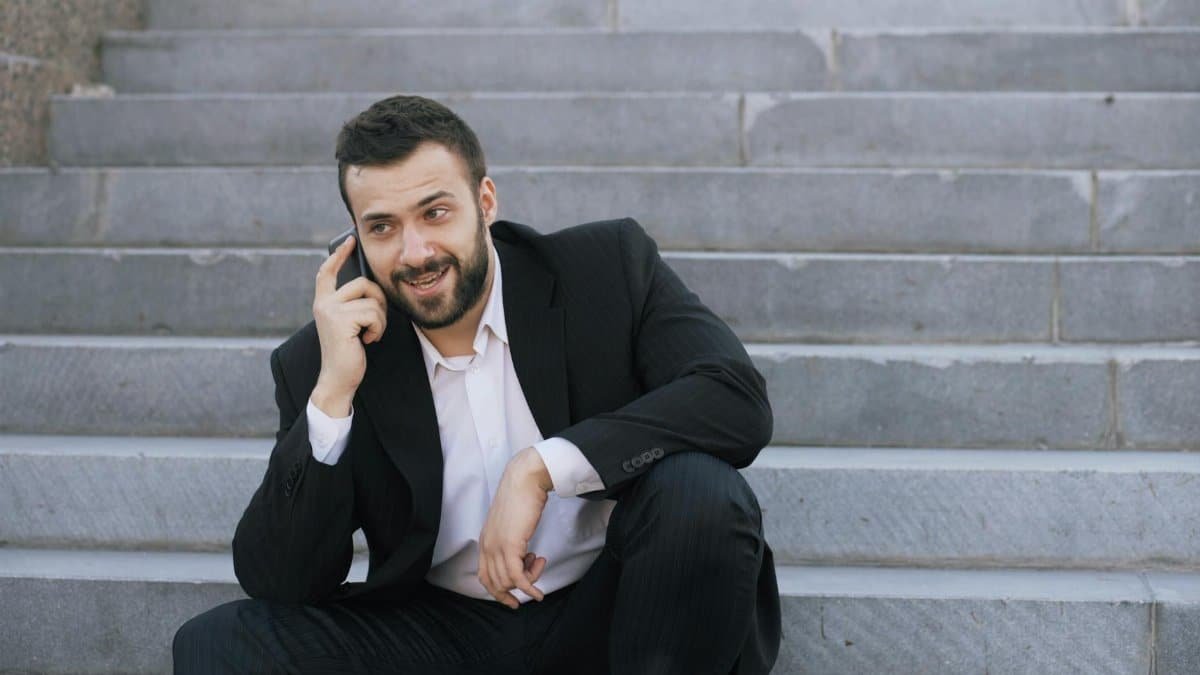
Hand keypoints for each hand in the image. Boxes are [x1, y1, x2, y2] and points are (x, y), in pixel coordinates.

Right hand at [312, 235, 387, 407]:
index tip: (350, 240)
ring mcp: (330, 311)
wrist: (339, 377)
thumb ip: (353, 304)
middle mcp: (323, 303)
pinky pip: (373, 313)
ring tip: (370, 334)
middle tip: (375, 322)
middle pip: (362, 283)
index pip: (327, 272)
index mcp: (324, 302)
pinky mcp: (340, 321)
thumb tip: (372, 286)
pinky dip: (378, 328)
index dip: (339, 255)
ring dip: (380, 320)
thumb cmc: (348, 352)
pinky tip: (368, 340)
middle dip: (378, 300)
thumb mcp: (349, 323)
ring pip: (372, 300)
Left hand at [478, 447, 552, 608]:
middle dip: (515, 590)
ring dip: (529, 580)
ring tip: (540, 562)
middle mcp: (487, 546)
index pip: (484, 576)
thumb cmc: (521, 496)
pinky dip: (529, 588)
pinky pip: (518, 578)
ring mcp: (496, 547)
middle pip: (496, 583)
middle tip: (532, 585)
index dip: (498, 592)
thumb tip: (521, 554)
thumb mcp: (510, 522)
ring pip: (509, 582)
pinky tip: (539, 592)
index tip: (513, 599)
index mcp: (485, 541)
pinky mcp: (510, 546)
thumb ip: (510, 538)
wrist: (525, 480)